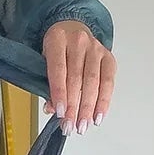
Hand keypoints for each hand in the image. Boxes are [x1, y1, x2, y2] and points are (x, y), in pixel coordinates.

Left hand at [41, 19, 115, 134]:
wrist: (72, 28)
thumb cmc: (57, 49)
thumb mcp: (44, 60)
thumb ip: (47, 84)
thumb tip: (53, 109)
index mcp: (57, 39)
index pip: (58, 69)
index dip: (59, 93)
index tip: (60, 113)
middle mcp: (78, 41)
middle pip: (77, 78)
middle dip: (74, 106)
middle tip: (71, 126)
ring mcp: (95, 48)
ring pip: (93, 81)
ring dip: (89, 107)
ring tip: (83, 125)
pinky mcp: (108, 56)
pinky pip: (108, 81)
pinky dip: (104, 101)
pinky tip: (98, 115)